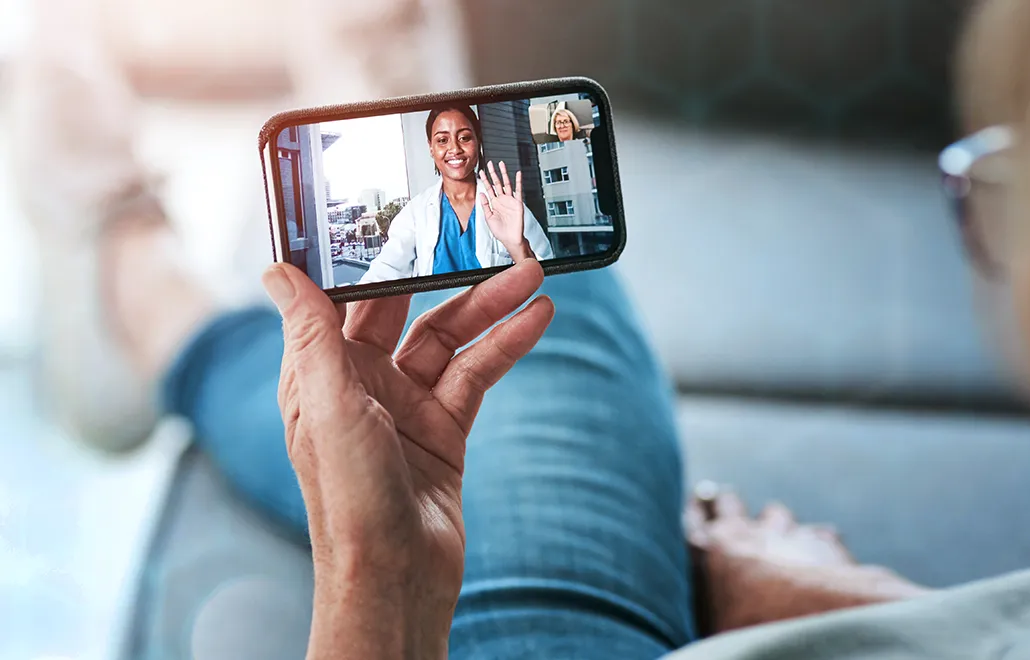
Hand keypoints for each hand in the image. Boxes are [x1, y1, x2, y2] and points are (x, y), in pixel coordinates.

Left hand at [262, 259, 553, 659]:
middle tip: (486, 241)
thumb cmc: (349, 499)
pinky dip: (505, 346)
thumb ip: (312, 335)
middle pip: (409, 311)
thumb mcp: (328, 407)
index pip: (346, 299)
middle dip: (448, 277)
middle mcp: (363, 384)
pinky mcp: (445, 428)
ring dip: (490, 308)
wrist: (397, 575)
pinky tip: (534, 322)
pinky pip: (477, 375)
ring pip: (451, 340)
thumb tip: (279, 271)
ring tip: (533, 278)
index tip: (398, 215)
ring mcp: (407, 406)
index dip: (372, 258)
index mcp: (321, 374)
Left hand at [479, 161, 532, 260]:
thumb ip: (485, 205)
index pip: (488, 188)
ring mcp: (510, 201)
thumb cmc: (500, 231)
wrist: (510, 239)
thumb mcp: (488, 218)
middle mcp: (502, 200)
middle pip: (497, 183)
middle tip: (489, 164)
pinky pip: (518, 191)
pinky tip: (518, 175)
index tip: (480, 172)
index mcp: (494, 203)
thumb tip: (481, 194)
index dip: (484, 180)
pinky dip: (518, 182)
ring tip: (501, 165)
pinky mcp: (517, 203)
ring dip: (504, 174)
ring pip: (507, 184)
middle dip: (493, 173)